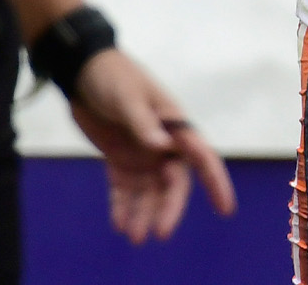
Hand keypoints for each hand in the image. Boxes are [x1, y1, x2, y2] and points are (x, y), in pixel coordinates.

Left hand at [70, 50, 237, 242]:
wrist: (82, 71)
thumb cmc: (114, 77)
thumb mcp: (128, 97)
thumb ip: (143, 123)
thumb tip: (163, 147)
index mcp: (175, 126)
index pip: (202, 157)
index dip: (216, 182)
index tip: (225, 209)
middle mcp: (164, 145)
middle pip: (173, 183)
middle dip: (169, 209)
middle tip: (160, 233)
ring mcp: (142, 154)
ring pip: (149, 192)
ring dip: (144, 214)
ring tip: (135, 237)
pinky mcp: (120, 160)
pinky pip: (124, 189)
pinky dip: (122, 207)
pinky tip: (119, 224)